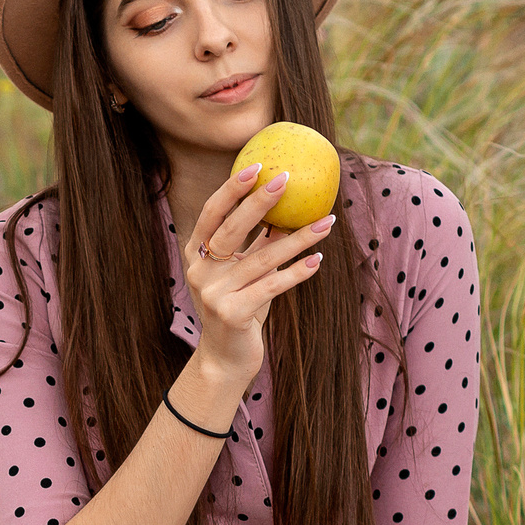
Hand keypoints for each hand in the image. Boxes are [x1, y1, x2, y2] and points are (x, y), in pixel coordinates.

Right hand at [184, 160, 336, 382]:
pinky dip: (296, 273)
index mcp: (197, 255)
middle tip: (287, 179)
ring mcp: (214, 293)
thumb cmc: (241, 306)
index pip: (211, 214)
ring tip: (326, 221)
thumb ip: (259, 243)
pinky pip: (271, 287)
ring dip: (298, 239)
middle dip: (260, 202)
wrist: (226, 358)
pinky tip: (318, 260)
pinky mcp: (232, 314)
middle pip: (231, 229)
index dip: (231, 189)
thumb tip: (289, 206)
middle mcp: (200, 271)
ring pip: (261, 259)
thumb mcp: (247, 271)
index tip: (257, 165)